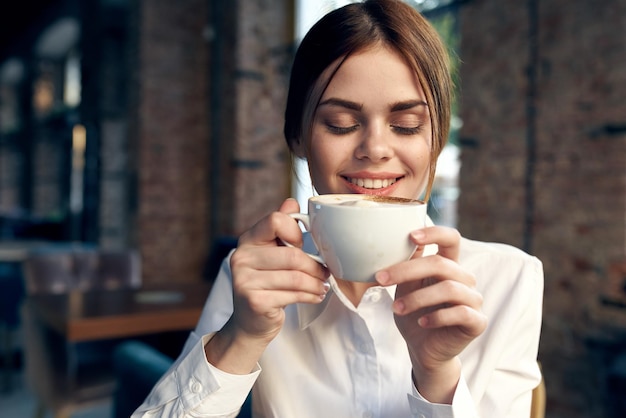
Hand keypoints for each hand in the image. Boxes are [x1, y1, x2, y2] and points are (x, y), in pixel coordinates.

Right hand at [205, 199, 328, 373]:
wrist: (250, 323)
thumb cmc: (266, 285)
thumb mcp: (272, 254)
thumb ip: (281, 228)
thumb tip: (291, 201)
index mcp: (248, 240)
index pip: (275, 220)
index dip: (295, 230)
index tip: (303, 244)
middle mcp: (241, 257)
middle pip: (292, 254)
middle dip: (315, 266)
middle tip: (325, 273)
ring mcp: (245, 280)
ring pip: (295, 276)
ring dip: (315, 283)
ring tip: (322, 286)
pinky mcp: (254, 300)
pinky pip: (293, 294)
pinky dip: (310, 295)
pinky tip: (315, 296)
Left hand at [375, 226, 486, 402]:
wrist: (422, 349)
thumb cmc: (414, 314)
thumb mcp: (405, 287)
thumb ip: (407, 266)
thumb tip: (403, 238)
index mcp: (448, 265)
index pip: (451, 238)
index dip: (434, 233)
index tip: (411, 236)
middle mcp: (464, 279)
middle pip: (441, 264)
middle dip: (407, 270)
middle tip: (380, 279)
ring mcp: (473, 300)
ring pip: (449, 289)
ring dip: (417, 298)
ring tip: (396, 309)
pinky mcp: (477, 322)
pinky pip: (461, 313)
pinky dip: (437, 317)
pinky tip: (422, 322)